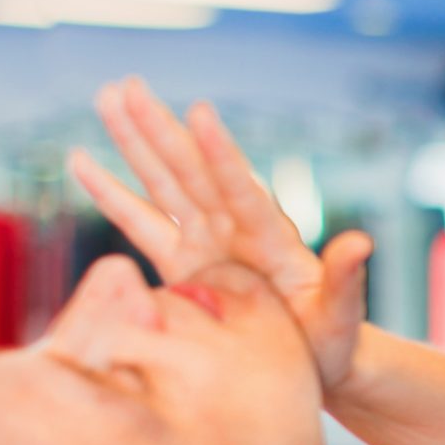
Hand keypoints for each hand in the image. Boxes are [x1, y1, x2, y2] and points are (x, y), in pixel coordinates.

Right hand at [69, 76, 371, 388]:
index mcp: (272, 239)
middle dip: (160, 131)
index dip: (221, 155)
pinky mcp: (183, 262)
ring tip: (106, 97)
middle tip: (128, 85)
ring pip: (164, 183)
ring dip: (134, 143)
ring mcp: (208, 241)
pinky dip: (112, 194)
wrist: (314, 360)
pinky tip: (81, 160)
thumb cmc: (333, 341)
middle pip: (193, 172)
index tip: (201, 111)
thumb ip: (345, 280)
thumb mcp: (341, 316)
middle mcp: (236, 229)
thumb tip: (363, 242)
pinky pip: (142, 223)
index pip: (243, 190)